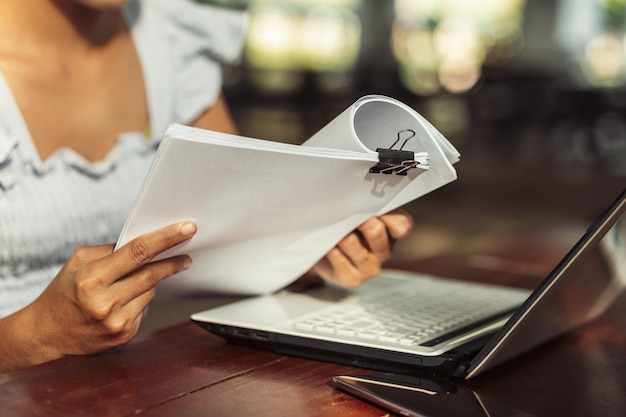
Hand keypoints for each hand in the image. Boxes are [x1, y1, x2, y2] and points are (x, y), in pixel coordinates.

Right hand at [0, 222, 196, 370]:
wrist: (45, 335)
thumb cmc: (63, 292)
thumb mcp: (78, 262)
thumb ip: (110, 250)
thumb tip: (146, 243)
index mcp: (91, 278)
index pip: (138, 252)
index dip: (166, 238)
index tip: (187, 228)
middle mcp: (105, 302)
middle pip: (152, 273)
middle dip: (173, 260)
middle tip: (186, 251)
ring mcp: (116, 322)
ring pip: (150, 290)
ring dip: (150, 281)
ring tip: (130, 281)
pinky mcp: (124, 335)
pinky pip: (144, 308)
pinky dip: (139, 299)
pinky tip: (122, 302)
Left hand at [310, 209, 412, 288]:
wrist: (324, 255)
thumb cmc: (344, 229)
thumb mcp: (358, 214)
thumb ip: (365, 205)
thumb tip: (357, 197)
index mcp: (391, 233)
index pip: (402, 224)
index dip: (387, 215)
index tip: (369, 208)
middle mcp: (384, 252)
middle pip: (375, 231)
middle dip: (357, 219)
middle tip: (343, 212)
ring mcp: (370, 268)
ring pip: (352, 243)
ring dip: (339, 233)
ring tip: (331, 228)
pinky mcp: (353, 279)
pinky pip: (339, 259)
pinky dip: (330, 249)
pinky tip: (327, 245)